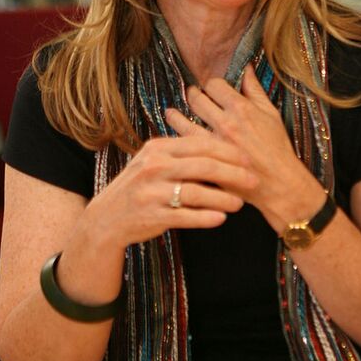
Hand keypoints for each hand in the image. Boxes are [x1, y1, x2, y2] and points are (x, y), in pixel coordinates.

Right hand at [86, 133, 256, 245]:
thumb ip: (179, 151)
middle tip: (253, 180)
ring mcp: (152, 192)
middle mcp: (154, 167)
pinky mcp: (153, 216)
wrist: (107, 218)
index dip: (227, 151)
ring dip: (223, 198)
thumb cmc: (139, 186)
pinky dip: (206, 218)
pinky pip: (186, 217)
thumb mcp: (152, 160)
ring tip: (240, 203)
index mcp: (158, 148)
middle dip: (233, 173)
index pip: (200, 144)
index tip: (247, 158)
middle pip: (203, 166)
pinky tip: (221, 218)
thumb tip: (219, 143)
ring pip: (197, 193)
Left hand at [165, 65, 324, 232]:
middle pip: (197, 99)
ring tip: (172, 112)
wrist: (279, 182)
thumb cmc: (278, 147)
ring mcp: (214, 142)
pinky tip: (172, 135)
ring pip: (184, 120)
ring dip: (176, 115)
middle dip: (193, 95)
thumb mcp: (271, 114)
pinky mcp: (208, 160)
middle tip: (191, 96)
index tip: (210, 89)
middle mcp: (226, 122)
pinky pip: (184, 143)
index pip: (214, 85)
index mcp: (242, 108)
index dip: (211, 85)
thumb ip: (255, 90)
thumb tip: (247, 68)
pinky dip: (176, 136)